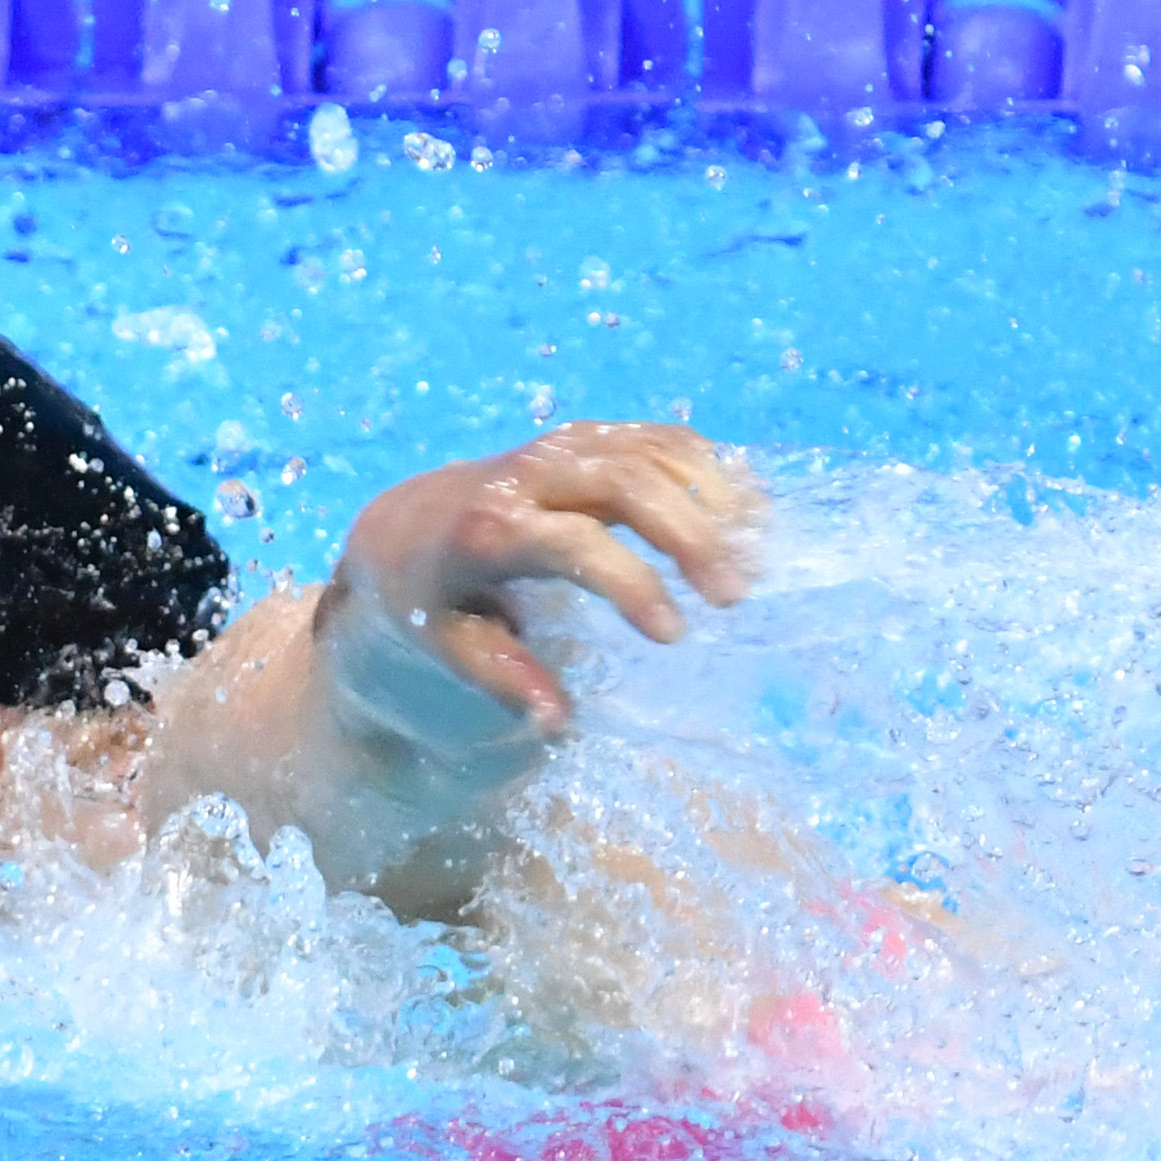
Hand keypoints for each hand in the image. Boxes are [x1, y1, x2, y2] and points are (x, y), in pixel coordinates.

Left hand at [319, 422, 760, 738]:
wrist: (405, 523)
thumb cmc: (434, 600)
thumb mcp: (452, 645)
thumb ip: (504, 677)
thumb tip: (557, 723)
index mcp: (489, 530)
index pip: (573, 544)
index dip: (631, 584)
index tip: (673, 636)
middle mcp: (527, 476)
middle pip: (626, 481)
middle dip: (689, 534)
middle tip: (734, 594)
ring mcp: (562, 447)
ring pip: (650, 449)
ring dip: (711, 495)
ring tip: (755, 553)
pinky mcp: (588, 438)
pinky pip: (658, 437)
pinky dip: (708, 467)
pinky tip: (747, 510)